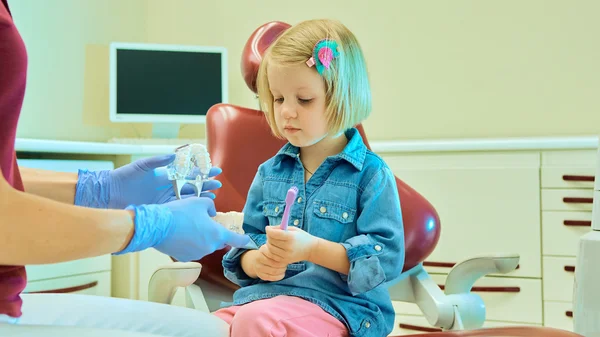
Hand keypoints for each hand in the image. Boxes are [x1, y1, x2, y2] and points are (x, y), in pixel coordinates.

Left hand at [104, 154, 221, 208]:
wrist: (110, 193)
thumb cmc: (124, 177)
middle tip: (218, 184)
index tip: (214, 169)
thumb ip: (158, 160)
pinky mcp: (160, 208)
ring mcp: (164, 198)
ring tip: (214, 196)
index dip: (201, 171)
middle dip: (205, 184)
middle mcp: (167, 186)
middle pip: (191, 185)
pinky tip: (199, 207)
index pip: (187, 172)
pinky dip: (189, 207)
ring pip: (188, 197)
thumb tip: (173, 155)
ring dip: (201, 196)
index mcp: (165, 174)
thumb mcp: (142, 166)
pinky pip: (178, 208)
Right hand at [115, 197, 250, 261]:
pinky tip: (182, 234)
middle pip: (218, 241)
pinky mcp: (185, 258)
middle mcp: (209, 247)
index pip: (236, 239)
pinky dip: (190, 243)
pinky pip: (193, 250)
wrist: (157, 225)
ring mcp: (197, 254)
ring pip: (205, 245)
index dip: (244, 240)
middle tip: (206, 224)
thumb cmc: (180, 212)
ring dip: (202, 238)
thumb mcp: (199, 202)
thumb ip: (211, 207)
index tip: (248, 241)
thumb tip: (212, 213)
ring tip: (189, 227)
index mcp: (217, 234)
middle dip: (216, 234)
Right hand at [248, 246, 286, 281]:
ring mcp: (258, 267)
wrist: (258, 260)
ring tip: (284, 268)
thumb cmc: (270, 253)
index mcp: (263, 250)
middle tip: (286, 263)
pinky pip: (272, 278)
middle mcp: (259, 258)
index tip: (286, 257)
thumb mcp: (274, 248)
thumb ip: (280, 249)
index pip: (275, 254)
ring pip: (274, 271)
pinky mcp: (261, 275)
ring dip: (282, 270)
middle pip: (275, 263)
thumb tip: (290, 253)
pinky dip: (279, 276)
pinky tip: (282, 273)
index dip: (282, 257)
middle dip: (283, 264)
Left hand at [264, 225, 317, 265]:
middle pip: (271, 241)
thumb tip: (268, 229)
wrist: (311, 250)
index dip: (269, 230)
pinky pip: (273, 255)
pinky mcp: (285, 261)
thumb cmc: (301, 237)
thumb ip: (281, 228)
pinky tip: (276, 247)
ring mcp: (286, 255)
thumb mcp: (293, 229)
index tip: (268, 228)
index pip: (274, 234)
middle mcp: (288, 247)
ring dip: (269, 243)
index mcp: (291, 237)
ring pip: (270, 249)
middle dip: (269, 236)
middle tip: (271, 233)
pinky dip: (272, 250)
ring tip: (274, 240)